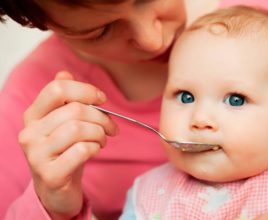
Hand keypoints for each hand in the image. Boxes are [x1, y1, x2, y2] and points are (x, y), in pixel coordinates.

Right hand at [19, 71, 117, 219]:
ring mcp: (37, 155)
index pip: (58, 89)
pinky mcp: (50, 174)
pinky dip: (95, 148)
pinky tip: (94, 151)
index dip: (86, 90)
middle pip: (75, 110)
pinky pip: (82, 151)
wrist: (56, 188)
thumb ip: (64, 99)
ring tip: (102, 140)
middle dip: (102, 117)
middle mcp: (30, 132)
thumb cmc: (65, 150)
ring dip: (100, 134)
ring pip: (79, 129)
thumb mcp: (63, 123)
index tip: (102, 99)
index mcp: (33, 115)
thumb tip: (65, 74)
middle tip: (111, 128)